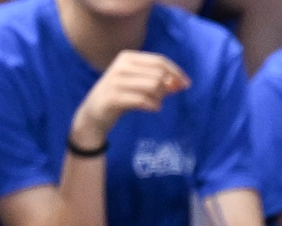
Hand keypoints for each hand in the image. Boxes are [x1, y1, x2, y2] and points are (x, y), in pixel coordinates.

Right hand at [70, 50, 188, 151]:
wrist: (94, 112)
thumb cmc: (122, 97)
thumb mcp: (140, 85)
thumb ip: (160, 81)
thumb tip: (181, 83)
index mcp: (128, 57)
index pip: (159, 60)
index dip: (176, 72)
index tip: (187, 84)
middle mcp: (121, 65)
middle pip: (158, 74)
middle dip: (167, 88)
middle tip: (162, 98)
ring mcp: (116, 80)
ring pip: (153, 86)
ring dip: (160, 98)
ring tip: (155, 103)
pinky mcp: (114, 97)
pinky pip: (143, 100)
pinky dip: (153, 106)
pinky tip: (152, 108)